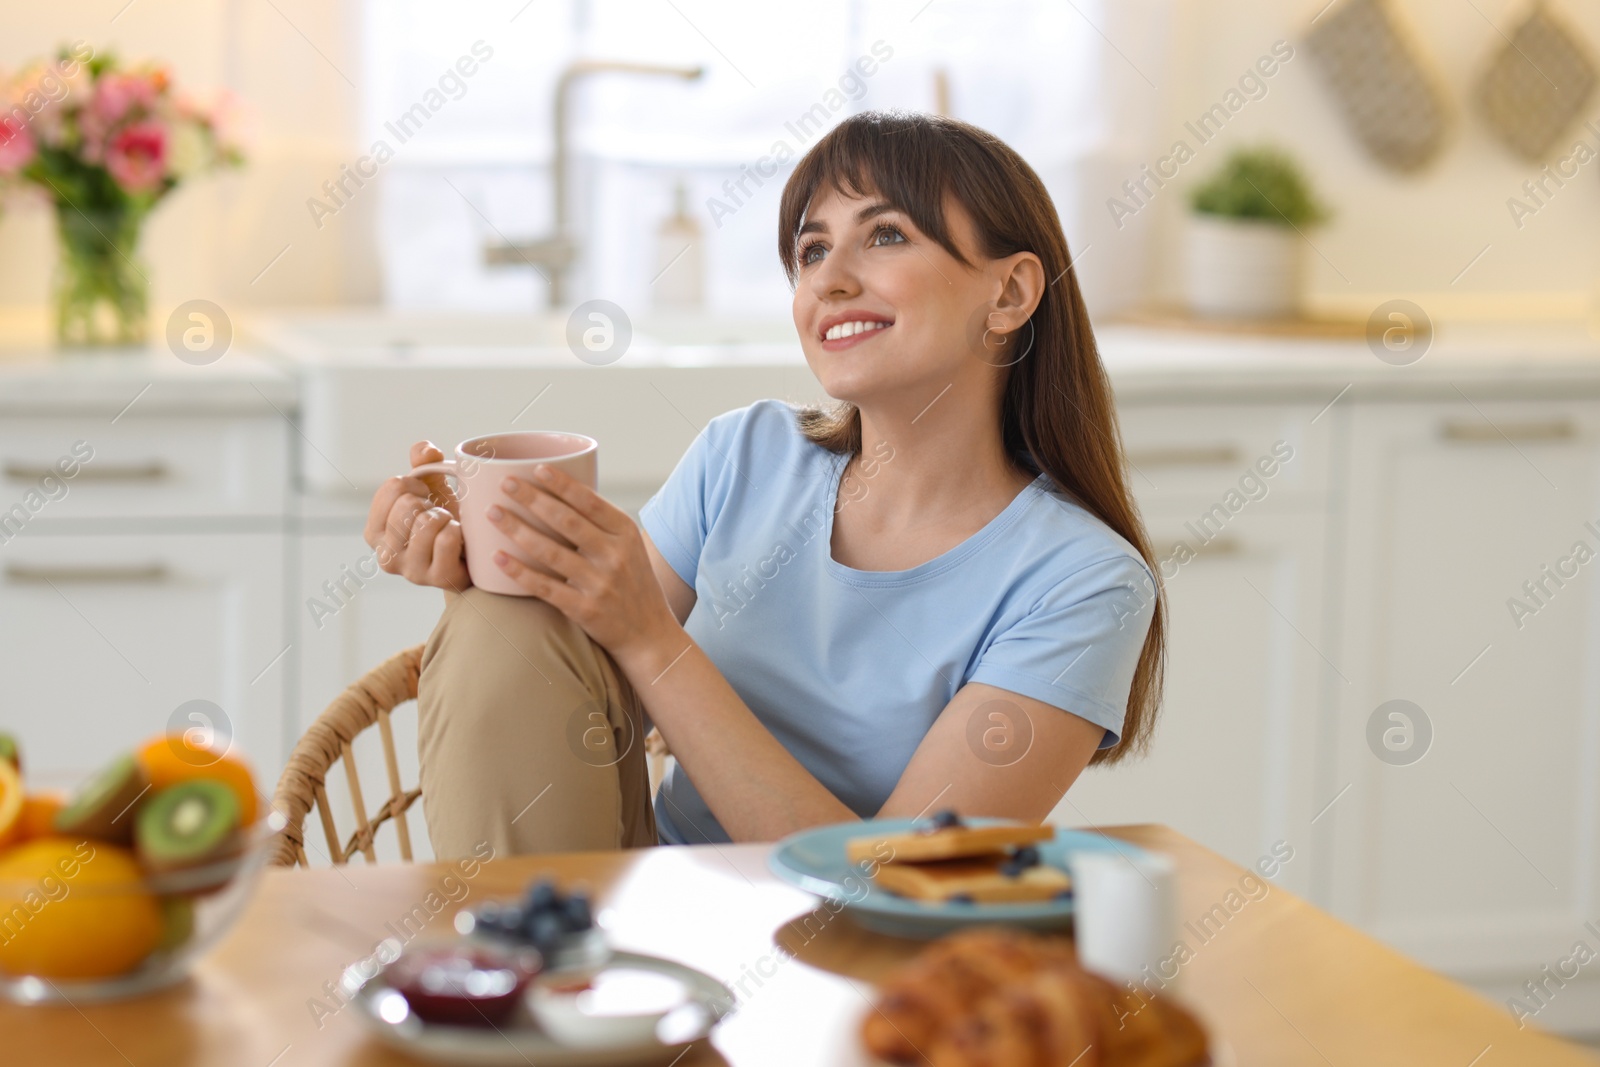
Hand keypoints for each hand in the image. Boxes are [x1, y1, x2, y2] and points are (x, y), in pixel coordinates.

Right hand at [362, 441, 470, 590]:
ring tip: (449, 527)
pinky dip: (458, 531)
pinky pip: (446, 539)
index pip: (391, 488)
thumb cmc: (446, 522)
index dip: (415, 484)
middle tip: (438, 515)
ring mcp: (411, 571)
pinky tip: (460, 539)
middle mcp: (385, 555)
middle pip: (407, 505)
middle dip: (430, 503)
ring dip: (446, 517)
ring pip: (426, 522)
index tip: (423, 496)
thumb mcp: (433, 491)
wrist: (474, 558)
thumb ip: (424, 465)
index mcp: (374, 532)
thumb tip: (425, 448)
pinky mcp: (438, 579)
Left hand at [486, 464, 679, 658]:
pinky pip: (544, 587)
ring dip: (517, 529)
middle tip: (506, 483)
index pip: (590, 501)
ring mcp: (599, 583)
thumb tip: (562, 494)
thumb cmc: (634, 585)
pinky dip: (519, 571)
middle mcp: (614, 555)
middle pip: (566, 521)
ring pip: (550, 551)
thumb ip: (602, 526)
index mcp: (626, 534)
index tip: (536, 468)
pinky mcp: (585, 609)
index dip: (562, 483)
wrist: (649, 634)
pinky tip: (498, 558)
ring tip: (493, 513)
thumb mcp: (630, 549)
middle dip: (532, 498)